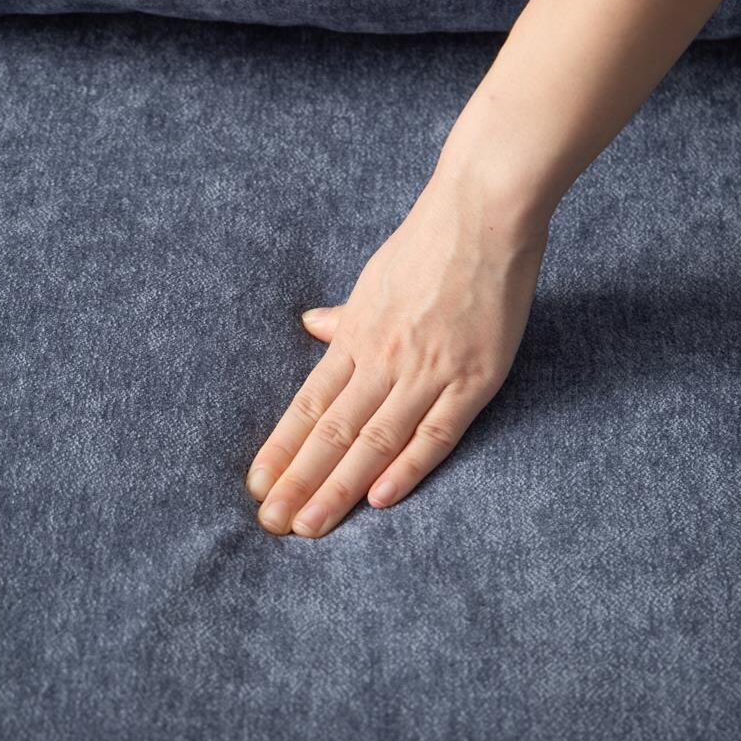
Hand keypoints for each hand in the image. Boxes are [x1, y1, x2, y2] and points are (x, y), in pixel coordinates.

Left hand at [244, 171, 548, 536]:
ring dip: (339, 488)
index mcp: (356, 335)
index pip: (308, 405)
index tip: (257, 484)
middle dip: (298, 482)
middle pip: (332, 433)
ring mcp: (428, 371)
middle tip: (270, 524)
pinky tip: (378, 499)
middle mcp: (382, 359)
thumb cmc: (428, 243)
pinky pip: (435, 433)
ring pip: (374, 441)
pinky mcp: (474, 379)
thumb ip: (344, 316)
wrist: (483, 214)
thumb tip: (311, 326)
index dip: (281, 449)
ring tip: (310, 526)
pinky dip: (407, 468)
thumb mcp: (373, 280)